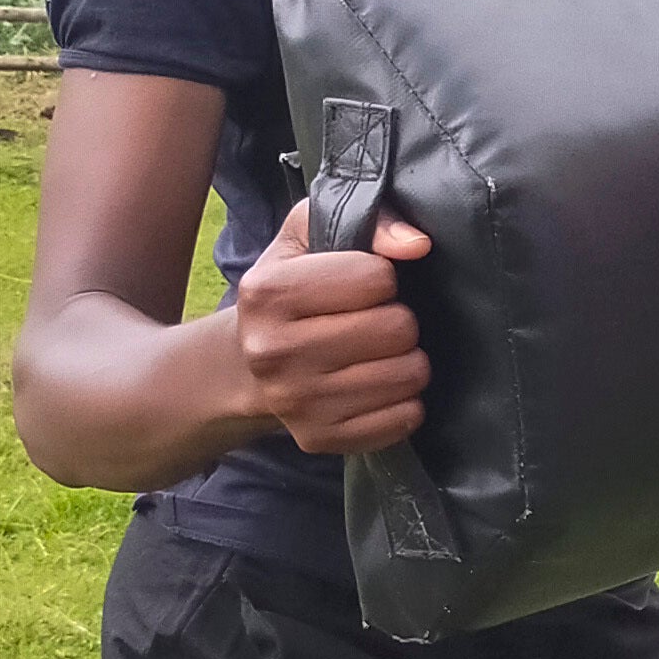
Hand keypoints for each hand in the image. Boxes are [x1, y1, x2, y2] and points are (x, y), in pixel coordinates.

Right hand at [231, 199, 432, 454]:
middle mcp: (274, 351)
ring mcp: (296, 402)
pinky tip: (377, 386)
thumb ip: (367, 219)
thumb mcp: (307, 238)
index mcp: (267, 293)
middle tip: (376, 323)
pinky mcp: (319, 439)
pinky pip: (405, 418)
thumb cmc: (289, 292)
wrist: (242, 367)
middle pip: (398, 328)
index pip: (377, 278)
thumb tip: (417, 244)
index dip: (381, 278)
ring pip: (408, 375)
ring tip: (378, 354)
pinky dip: (403, 401)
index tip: (362, 287)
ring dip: (407, 361)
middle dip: (398, 321)